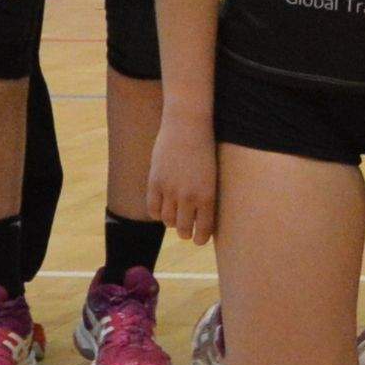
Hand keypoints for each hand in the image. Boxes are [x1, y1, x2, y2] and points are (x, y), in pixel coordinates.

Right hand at [151, 108, 218, 242]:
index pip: (203, 229)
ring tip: (175, 218)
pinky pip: (153, 208)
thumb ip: (205, 196)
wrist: (188, 125)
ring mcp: (170, 190)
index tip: (199, 240)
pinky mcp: (155, 182)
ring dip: (171, 222)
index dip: (200, 238)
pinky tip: (162, 209)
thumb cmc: (205, 148)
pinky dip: (157, 213)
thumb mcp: (212, 175)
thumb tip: (200, 217)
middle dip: (186, 232)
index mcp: (207, 196)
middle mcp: (188, 197)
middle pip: (184, 229)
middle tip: (186, 231)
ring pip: (167, 220)